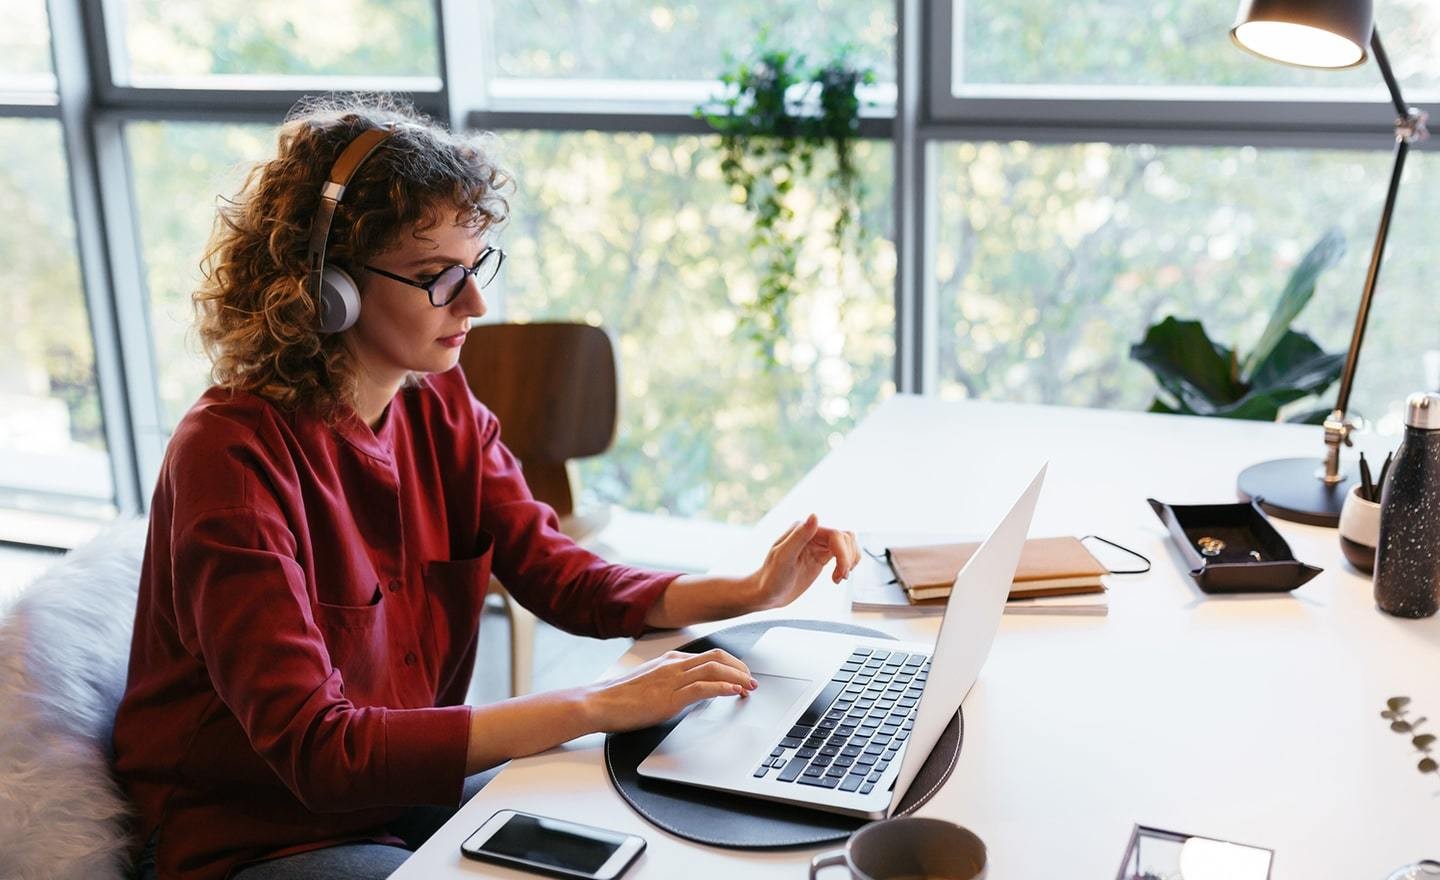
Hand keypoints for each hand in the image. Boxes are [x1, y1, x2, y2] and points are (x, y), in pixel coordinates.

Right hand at [583, 648, 755, 732]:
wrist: (599, 703)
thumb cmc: (622, 697)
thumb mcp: (653, 684)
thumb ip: (674, 683)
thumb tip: (697, 691)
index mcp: (671, 661)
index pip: (710, 656)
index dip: (732, 665)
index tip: (743, 676)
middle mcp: (674, 665)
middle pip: (718, 657)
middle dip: (740, 668)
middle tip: (753, 681)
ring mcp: (672, 679)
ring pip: (714, 669)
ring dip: (737, 677)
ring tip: (749, 687)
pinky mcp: (669, 696)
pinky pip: (702, 687)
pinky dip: (722, 688)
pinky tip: (734, 692)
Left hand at [749, 514, 860, 610]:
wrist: (766, 594)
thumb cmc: (771, 577)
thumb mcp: (784, 557)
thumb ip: (800, 536)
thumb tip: (815, 516)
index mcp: (802, 530)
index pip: (835, 535)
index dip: (844, 553)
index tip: (842, 573)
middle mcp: (812, 534)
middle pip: (846, 538)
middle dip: (848, 558)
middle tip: (840, 578)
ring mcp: (818, 545)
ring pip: (848, 544)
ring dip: (850, 560)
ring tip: (839, 578)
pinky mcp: (822, 557)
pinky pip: (843, 554)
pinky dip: (847, 564)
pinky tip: (838, 577)